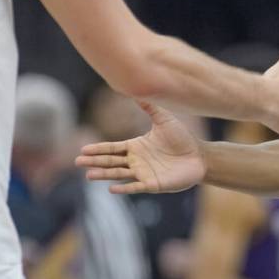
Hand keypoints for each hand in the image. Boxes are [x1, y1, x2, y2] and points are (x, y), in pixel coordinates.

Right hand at [74, 102, 204, 192]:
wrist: (199, 155)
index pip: (112, 148)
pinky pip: (136, 187)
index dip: (98, 149)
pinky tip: (112, 188)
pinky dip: (124, 188)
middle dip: (95, 161)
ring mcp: (143, 173)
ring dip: (104, 174)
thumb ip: (150, 107)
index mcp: (136, 147)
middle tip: (78, 162)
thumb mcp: (164, 119)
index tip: (83, 149)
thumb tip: (137, 90)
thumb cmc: (182, 138)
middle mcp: (136, 161)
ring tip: (89, 175)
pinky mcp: (153, 184)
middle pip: (111, 161)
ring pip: (119, 174)